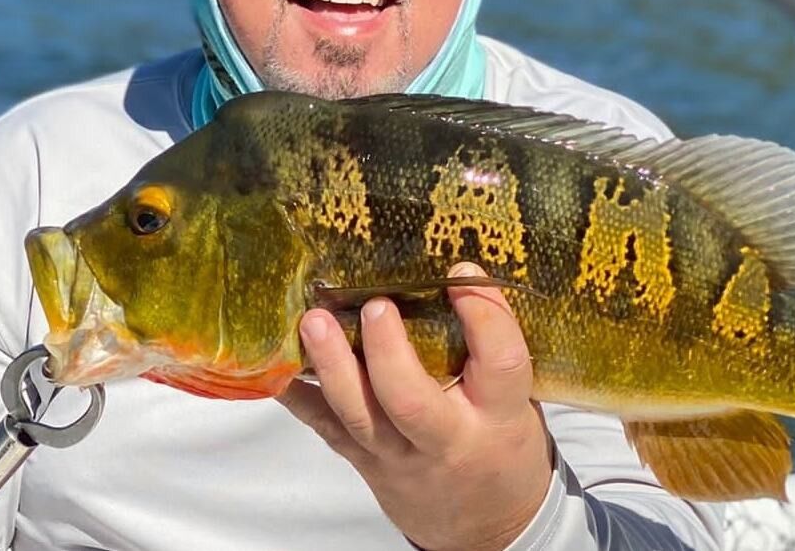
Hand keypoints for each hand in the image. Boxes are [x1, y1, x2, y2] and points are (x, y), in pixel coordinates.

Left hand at [277, 264, 552, 550]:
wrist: (487, 523)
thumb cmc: (500, 441)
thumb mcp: (517, 400)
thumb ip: (487, 350)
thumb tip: (453, 272)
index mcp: (500, 414)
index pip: (499, 365)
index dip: (484, 318)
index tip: (460, 274)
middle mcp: (447, 438)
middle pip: (411, 403)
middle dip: (387, 353)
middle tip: (376, 306)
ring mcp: (398, 454)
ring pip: (359, 417)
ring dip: (332, 367)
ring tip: (315, 322)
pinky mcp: (364, 460)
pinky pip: (325, 426)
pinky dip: (298, 393)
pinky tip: (278, 360)